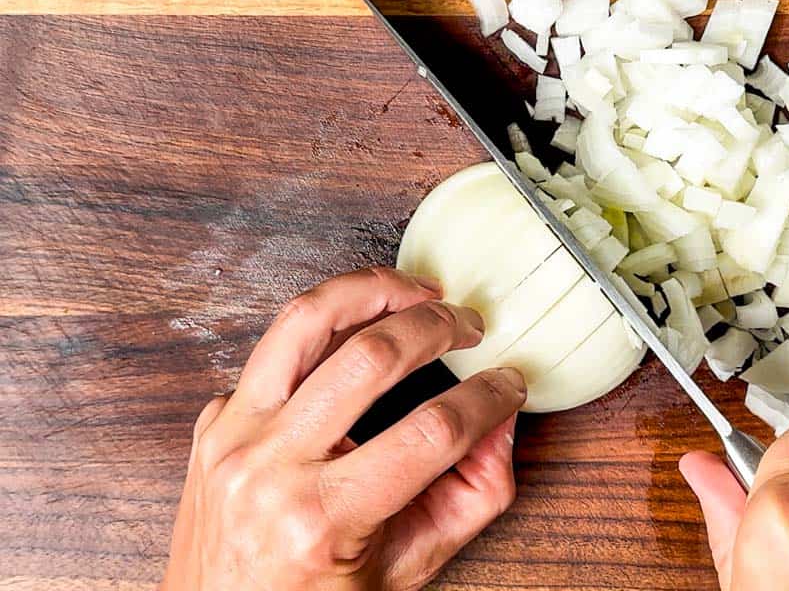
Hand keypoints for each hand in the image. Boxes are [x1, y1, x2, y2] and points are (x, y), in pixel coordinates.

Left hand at [161, 267, 526, 590]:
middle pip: (369, 358)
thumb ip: (472, 495)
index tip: (508, 383)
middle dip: (437, 327)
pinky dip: (323, 332)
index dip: (486, 398)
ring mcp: (231, 436)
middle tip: (469, 326)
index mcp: (322, 518)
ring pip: (304, 322)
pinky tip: (358, 332)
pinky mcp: (214, 418)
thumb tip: (501, 418)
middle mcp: (268, 468)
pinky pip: (273, 351)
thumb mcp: (409, 566)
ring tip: (414, 290)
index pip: (431, 431)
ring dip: (370, 290)